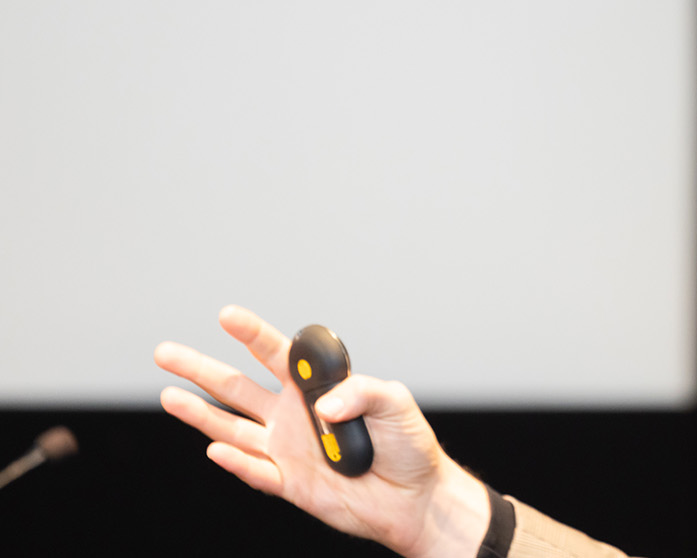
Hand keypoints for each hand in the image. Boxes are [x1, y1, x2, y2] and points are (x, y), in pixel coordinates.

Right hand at [154, 305, 488, 557]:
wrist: (415, 497)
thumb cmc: (408, 445)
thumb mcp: (395, 402)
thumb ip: (362, 392)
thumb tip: (325, 406)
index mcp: (315, 389)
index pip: (277, 354)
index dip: (251, 334)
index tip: (227, 315)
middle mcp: (292, 416)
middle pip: (236, 387)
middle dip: (200, 369)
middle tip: (165, 352)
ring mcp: (287, 449)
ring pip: (231, 428)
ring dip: (199, 413)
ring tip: (168, 395)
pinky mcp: (290, 484)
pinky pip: (256, 472)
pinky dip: (235, 461)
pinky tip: (216, 448)